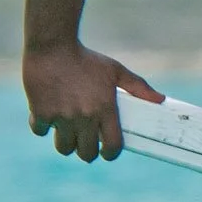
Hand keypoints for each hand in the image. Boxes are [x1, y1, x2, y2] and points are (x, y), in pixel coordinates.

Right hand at [24, 42, 163, 161]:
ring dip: (66, 143)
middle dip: (87, 152)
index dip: (111, 153)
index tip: (107, 152)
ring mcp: (61, 116)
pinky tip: (47, 117)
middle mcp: (84, 117)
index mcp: (105, 109)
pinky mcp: (40, 112)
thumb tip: (160, 99)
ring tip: (68, 133)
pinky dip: (43, 126)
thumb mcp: (116, 70)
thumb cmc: (86, 59)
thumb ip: (138, 87)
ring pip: (63, 147)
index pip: (112, 145)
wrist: (53, 47)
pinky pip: (40, 131)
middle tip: (86, 144)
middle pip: (86, 153)